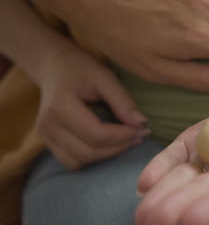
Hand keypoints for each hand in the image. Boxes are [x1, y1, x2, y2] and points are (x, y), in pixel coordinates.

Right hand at [35, 50, 149, 169]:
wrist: (55, 68)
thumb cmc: (82, 69)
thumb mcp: (105, 78)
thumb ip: (123, 102)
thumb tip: (142, 124)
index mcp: (61, 105)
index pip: (96, 134)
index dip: (123, 136)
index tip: (142, 129)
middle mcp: (48, 124)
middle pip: (87, 152)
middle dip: (118, 148)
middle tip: (138, 136)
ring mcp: (44, 135)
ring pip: (78, 161)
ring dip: (105, 155)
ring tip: (124, 141)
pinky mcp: (47, 142)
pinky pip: (71, 161)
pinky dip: (91, 158)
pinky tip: (106, 144)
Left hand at [135, 100, 208, 224]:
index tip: (192, 220)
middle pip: (202, 194)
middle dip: (177, 208)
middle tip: (153, 221)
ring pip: (184, 180)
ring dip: (162, 196)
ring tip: (142, 213)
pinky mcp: (196, 144)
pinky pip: (176, 157)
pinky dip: (159, 169)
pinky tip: (144, 184)